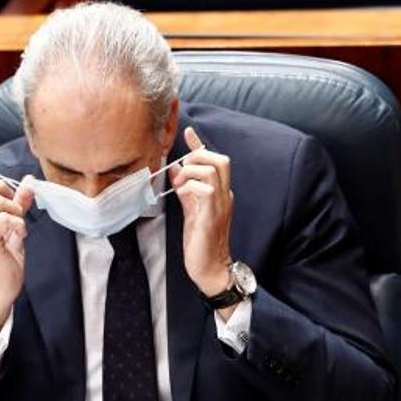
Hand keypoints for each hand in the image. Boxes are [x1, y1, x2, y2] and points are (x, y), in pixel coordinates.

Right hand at [0, 151, 34, 328]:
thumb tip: (29, 181)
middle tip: (13, 199)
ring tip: (20, 224)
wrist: (2, 286)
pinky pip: (5, 220)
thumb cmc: (6, 257)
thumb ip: (19, 204)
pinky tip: (21, 234)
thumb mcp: (14, 226)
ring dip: (15, 209)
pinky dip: (18, 223)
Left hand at [171, 126, 233, 300]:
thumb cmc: (201, 241)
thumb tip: (175, 169)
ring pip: (212, 170)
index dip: (200, 144)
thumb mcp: (191, 209)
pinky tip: (182, 195)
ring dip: (191, 171)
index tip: (188, 132)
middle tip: (180, 171)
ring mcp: (220, 205)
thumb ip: (185, 189)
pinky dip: (191, 187)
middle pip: (220, 159)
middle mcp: (224, 196)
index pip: (215, 161)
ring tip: (178, 185)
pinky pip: (205, 190)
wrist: (210, 268)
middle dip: (197, 156)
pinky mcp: (212, 216)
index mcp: (220, 193)